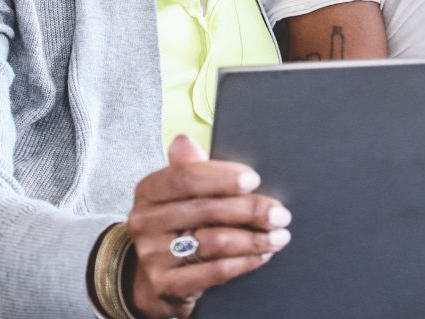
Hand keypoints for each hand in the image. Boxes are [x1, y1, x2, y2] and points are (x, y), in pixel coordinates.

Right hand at [123, 135, 291, 318]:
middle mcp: (144, 221)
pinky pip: (214, 271)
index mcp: (148, 191)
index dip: (222, 177)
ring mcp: (152, 255)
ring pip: (214, 242)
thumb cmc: (177, 228)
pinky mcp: (165, 284)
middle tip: (280, 213)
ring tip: (279, 236)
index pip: (185, 177)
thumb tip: (184, 141)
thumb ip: (190, 170)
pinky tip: (262, 255)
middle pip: (205, 210)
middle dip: (250, 210)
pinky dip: (244, 262)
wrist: (155, 280)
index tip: (254, 179)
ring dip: (254, 239)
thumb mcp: (180, 197)